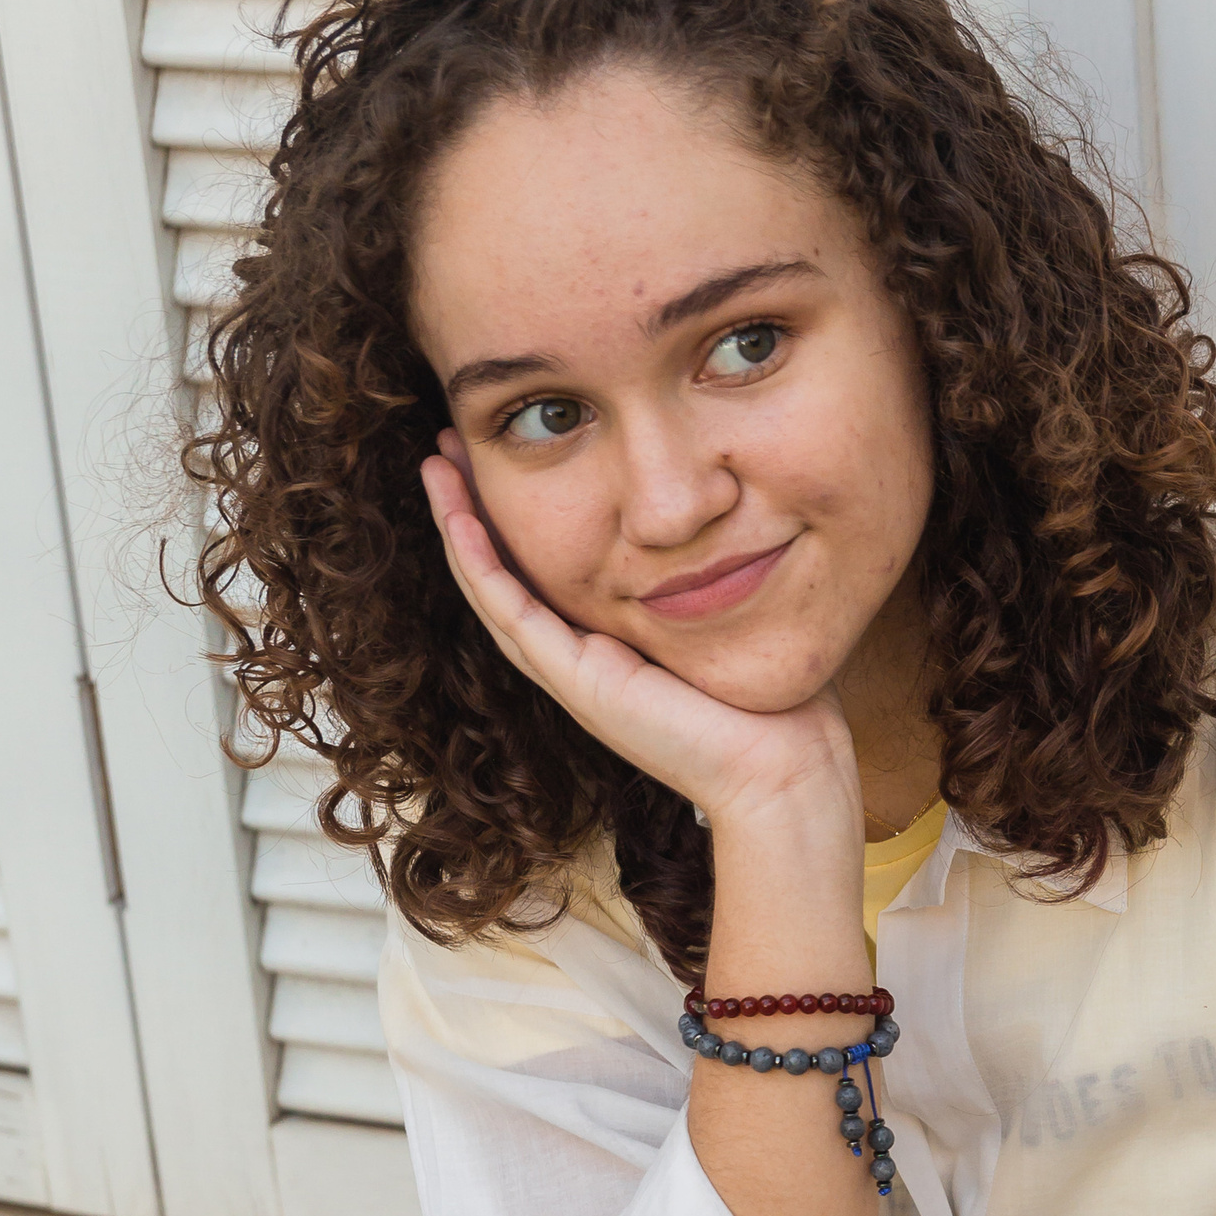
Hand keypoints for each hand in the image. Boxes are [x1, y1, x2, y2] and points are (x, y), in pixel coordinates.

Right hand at [421, 439, 855, 834]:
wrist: (781, 772)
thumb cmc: (775, 707)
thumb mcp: (734, 617)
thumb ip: (714, 575)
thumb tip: (732, 512)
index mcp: (610, 645)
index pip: (543, 568)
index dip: (514, 512)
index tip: (496, 452)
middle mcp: (581, 659)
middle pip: (505, 572)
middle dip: (472, 506)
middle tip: (445, 443)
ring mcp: (574, 674)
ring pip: (491, 589)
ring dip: (459, 526)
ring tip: (435, 464)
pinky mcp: (579, 684)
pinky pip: (513, 616)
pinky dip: (482, 568)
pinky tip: (461, 522)